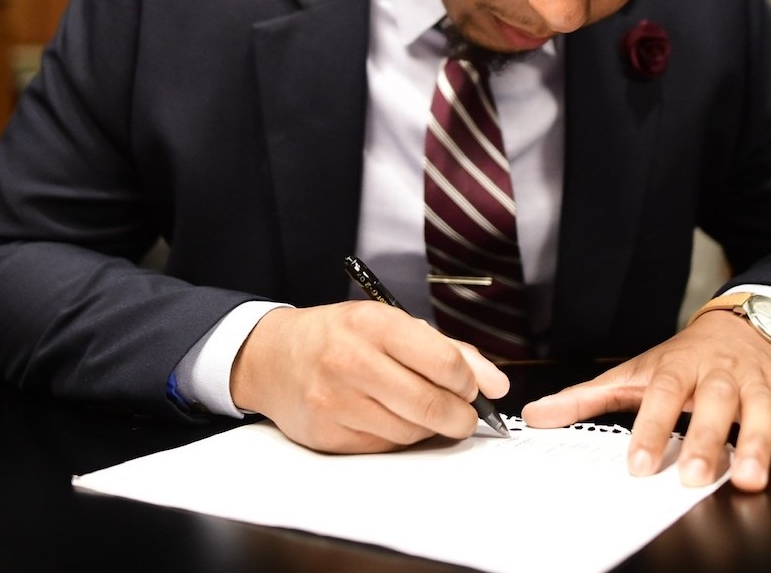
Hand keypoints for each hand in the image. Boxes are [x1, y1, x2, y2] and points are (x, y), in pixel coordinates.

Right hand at [229, 301, 508, 453]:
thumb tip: (496, 384)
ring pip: (410, 432)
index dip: (468, 381)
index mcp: (373, 323)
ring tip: (421, 410)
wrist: (274, 356)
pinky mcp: (327, 434)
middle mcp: (352, 360)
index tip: (471, 386)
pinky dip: (398, 438)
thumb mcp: (390, 323)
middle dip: (459, 416)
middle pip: (430, 405)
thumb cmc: (340, 335)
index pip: (443, 361)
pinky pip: (383, 447)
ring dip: (428, 428)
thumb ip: (448, 349)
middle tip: (463, 413)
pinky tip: (391, 419)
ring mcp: (336, 400)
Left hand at [521, 313, 770, 491]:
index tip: (639, 464)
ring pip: (760, 411)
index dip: (650, 427)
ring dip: (758, 443)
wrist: (734, 326)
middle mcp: (717, 374)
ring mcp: (754, 385)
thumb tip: (536, 415)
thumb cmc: (678, 359)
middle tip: (693, 477)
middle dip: (705, 439)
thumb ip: (586, 398)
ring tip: (749, 478)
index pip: (660, 394)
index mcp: (677, 368)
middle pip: (712, 403)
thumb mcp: (632, 373)